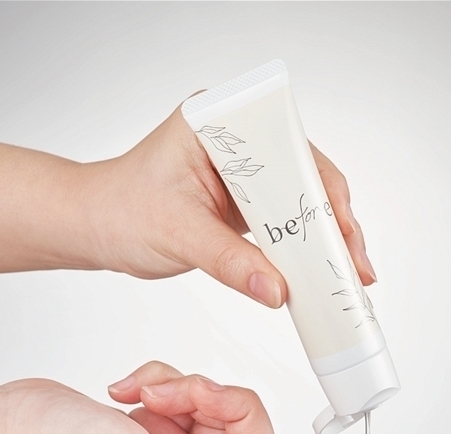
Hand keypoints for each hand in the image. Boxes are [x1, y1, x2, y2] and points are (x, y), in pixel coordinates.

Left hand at [0, 109, 376, 306]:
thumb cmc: (121, 210)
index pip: (289, 151)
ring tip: (347, 274)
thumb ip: (230, 262)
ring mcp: (243, 173)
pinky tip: (318, 270)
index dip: (322, 193)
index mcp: (219, 125)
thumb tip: (277, 290)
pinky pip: (283, 223)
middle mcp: (237, 143)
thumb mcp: (178, 233)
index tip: (342, 232)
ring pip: (299, 202)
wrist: (97, 227)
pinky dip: (301, 248)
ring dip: (322, 239)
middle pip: (304, 177)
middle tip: (354, 265)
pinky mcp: (243, 201)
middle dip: (333, 222)